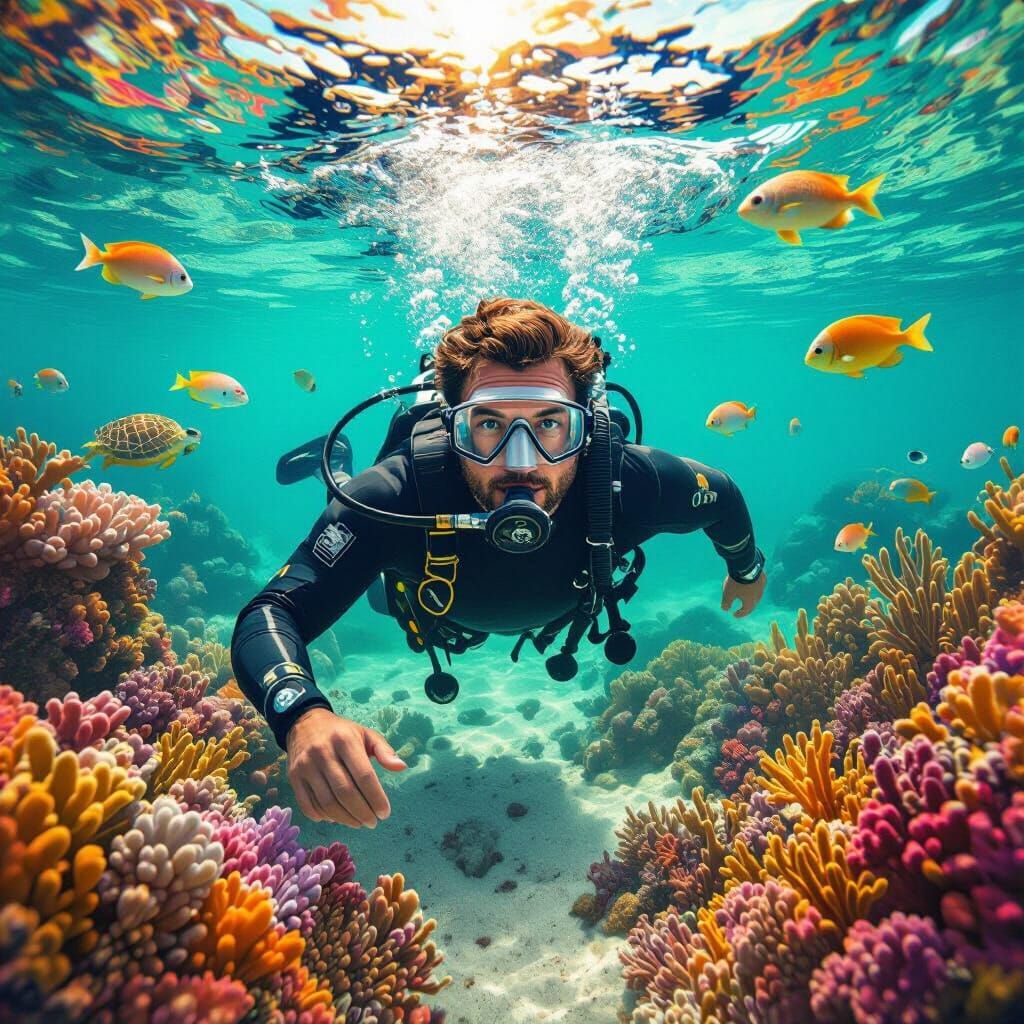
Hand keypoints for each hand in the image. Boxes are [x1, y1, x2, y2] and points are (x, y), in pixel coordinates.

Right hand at [286, 708, 406, 826]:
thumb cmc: (342, 732)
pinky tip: (337, 818)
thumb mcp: (366, 734)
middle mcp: (323, 752)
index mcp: (345, 740)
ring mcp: (305, 766)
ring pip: (327, 802)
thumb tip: (402, 767)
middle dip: (362, 812)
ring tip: (359, 823)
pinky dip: (324, 817)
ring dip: (346, 819)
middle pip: (345, 792)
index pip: (364, 775)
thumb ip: (384, 751)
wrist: (304, 723)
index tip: (385, 813)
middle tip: (373, 822)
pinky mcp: (293, 777)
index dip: (376, 798)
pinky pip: (308, 805)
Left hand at [720, 571, 766, 618]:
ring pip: (757, 595)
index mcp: (750, 602)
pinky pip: (758, 586)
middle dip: (747, 608)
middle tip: (742, 609)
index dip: (739, 614)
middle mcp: (758, 596)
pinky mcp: (763, 579)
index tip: (734, 614)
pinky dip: (754, 588)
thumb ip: (726, 603)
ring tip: (746, 597)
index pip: (745, 611)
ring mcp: (762, 587)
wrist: (746, 566)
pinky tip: (751, 585)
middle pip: (752, 604)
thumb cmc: (736, 582)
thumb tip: (725, 609)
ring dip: (751, 597)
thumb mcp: (728, 594)